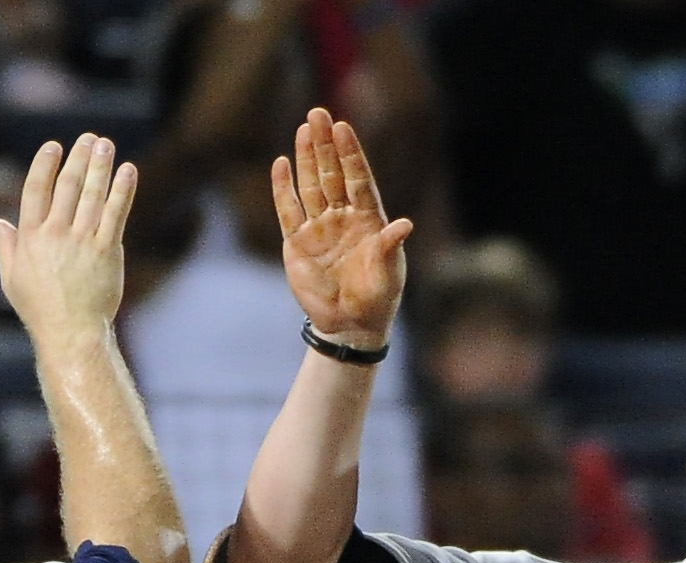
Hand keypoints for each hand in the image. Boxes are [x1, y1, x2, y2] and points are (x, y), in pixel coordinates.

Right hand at [0, 133, 136, 339]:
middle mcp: (56, 234)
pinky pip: (116, 214)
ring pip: (93, 195)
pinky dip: (123, 190)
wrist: (71, 333)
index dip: (45, 164)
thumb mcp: (12, 279)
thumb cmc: (40, 309)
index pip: (36, 190)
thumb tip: (0, 222)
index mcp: (30, 237)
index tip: (54, 146)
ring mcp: (82, 242)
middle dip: (79, 157)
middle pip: (67, 185)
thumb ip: (8, 247)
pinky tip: (128, 171)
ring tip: (106, 145)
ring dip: (101, 166)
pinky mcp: (107, 251)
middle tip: (89, 139)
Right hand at [274, 107, 411, 348]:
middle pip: (332, 173)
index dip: (350, 153)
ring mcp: (319, 228)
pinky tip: (281, 164)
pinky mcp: (297, 244)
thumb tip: (405, 224)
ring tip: (302, 129)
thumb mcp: (389, 274)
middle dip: (325, 144)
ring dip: (306, 158)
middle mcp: (342, 217)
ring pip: (311, 185)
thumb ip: (391, 247)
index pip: (357, 178)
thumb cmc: (377, 298)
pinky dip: (283, 189)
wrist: (350, 326)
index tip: (343, 127)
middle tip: (317, 113)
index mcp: (368, 219)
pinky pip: (288, 211)